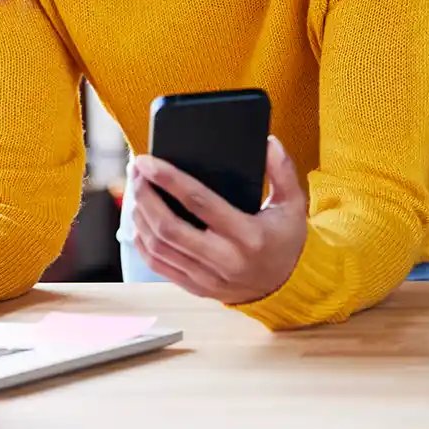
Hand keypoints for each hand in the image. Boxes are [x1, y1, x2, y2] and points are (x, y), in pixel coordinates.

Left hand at [128, 137, 307, 305]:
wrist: (284, 287)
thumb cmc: (284, 239)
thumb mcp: (292, 205)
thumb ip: (282, 171)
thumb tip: (268, 141)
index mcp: (249, 237)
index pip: (200, 203)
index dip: (169, 180)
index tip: (148, 161)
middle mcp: (225, 260)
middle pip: (169, 227)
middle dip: (146, 196)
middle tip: (137, 172)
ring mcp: (207, 277)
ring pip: (159, 246)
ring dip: (140, 215)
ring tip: (137, 189)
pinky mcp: (195, 287)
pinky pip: (158, 265)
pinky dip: (142, 241)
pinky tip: (139, 219)